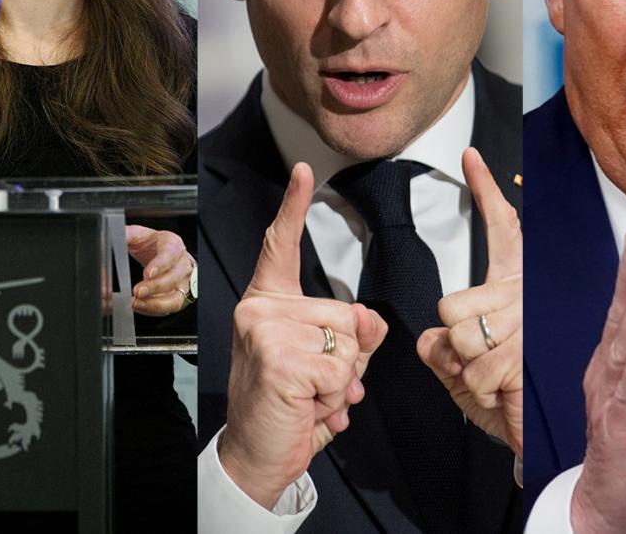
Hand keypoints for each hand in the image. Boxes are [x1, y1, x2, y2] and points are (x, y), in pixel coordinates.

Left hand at [126, 225, 195, 315]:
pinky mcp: (180, 297)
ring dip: (155, 304)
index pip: (170, 254)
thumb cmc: (152, 244)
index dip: (160, 265)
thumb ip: (126, 234)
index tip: (147, 274)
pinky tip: (140, 306)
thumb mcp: (139, 234)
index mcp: (173, 245)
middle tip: (137, 291)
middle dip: (155, 287)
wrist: (161, 252)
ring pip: (175, 297)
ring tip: (136, 303)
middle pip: (173, 278)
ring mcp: (183, 282)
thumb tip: (113, 235)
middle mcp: (182, 264)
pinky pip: (170, 308)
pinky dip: (154, 310)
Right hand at [220, 162, 387, 508]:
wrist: (256, 455)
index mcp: (269, 303)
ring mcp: (265, 331)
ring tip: (308, 396)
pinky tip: (304, 405)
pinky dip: (333, 398)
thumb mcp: (326, 364)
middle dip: (348, 359)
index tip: (304, 171)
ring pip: (348, 344)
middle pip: (346, 314)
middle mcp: (260, 309)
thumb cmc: (286, 407)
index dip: (295, 206)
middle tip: (314, 384)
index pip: (283, 246)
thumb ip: (352, 335)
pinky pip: (339, 370)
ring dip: (341, 382)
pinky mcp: (276, 358)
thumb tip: (369, 322)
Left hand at [417, 148, 522, 455]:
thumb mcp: (462, 369)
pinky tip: (501, 392)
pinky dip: (474, 388)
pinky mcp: (525, 355)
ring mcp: (527, 326)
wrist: (550, 442)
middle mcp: (524, 300)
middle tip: (483, 361)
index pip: (501, 229)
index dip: (485, 190)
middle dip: (452, 341)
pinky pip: (468, 368)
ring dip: (464, 368)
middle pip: (450, 303)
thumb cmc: (508, 400)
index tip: (469, 155)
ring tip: (495, 378)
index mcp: (512, 290)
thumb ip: (441, 346)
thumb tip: (432, 334)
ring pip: (456, 335)